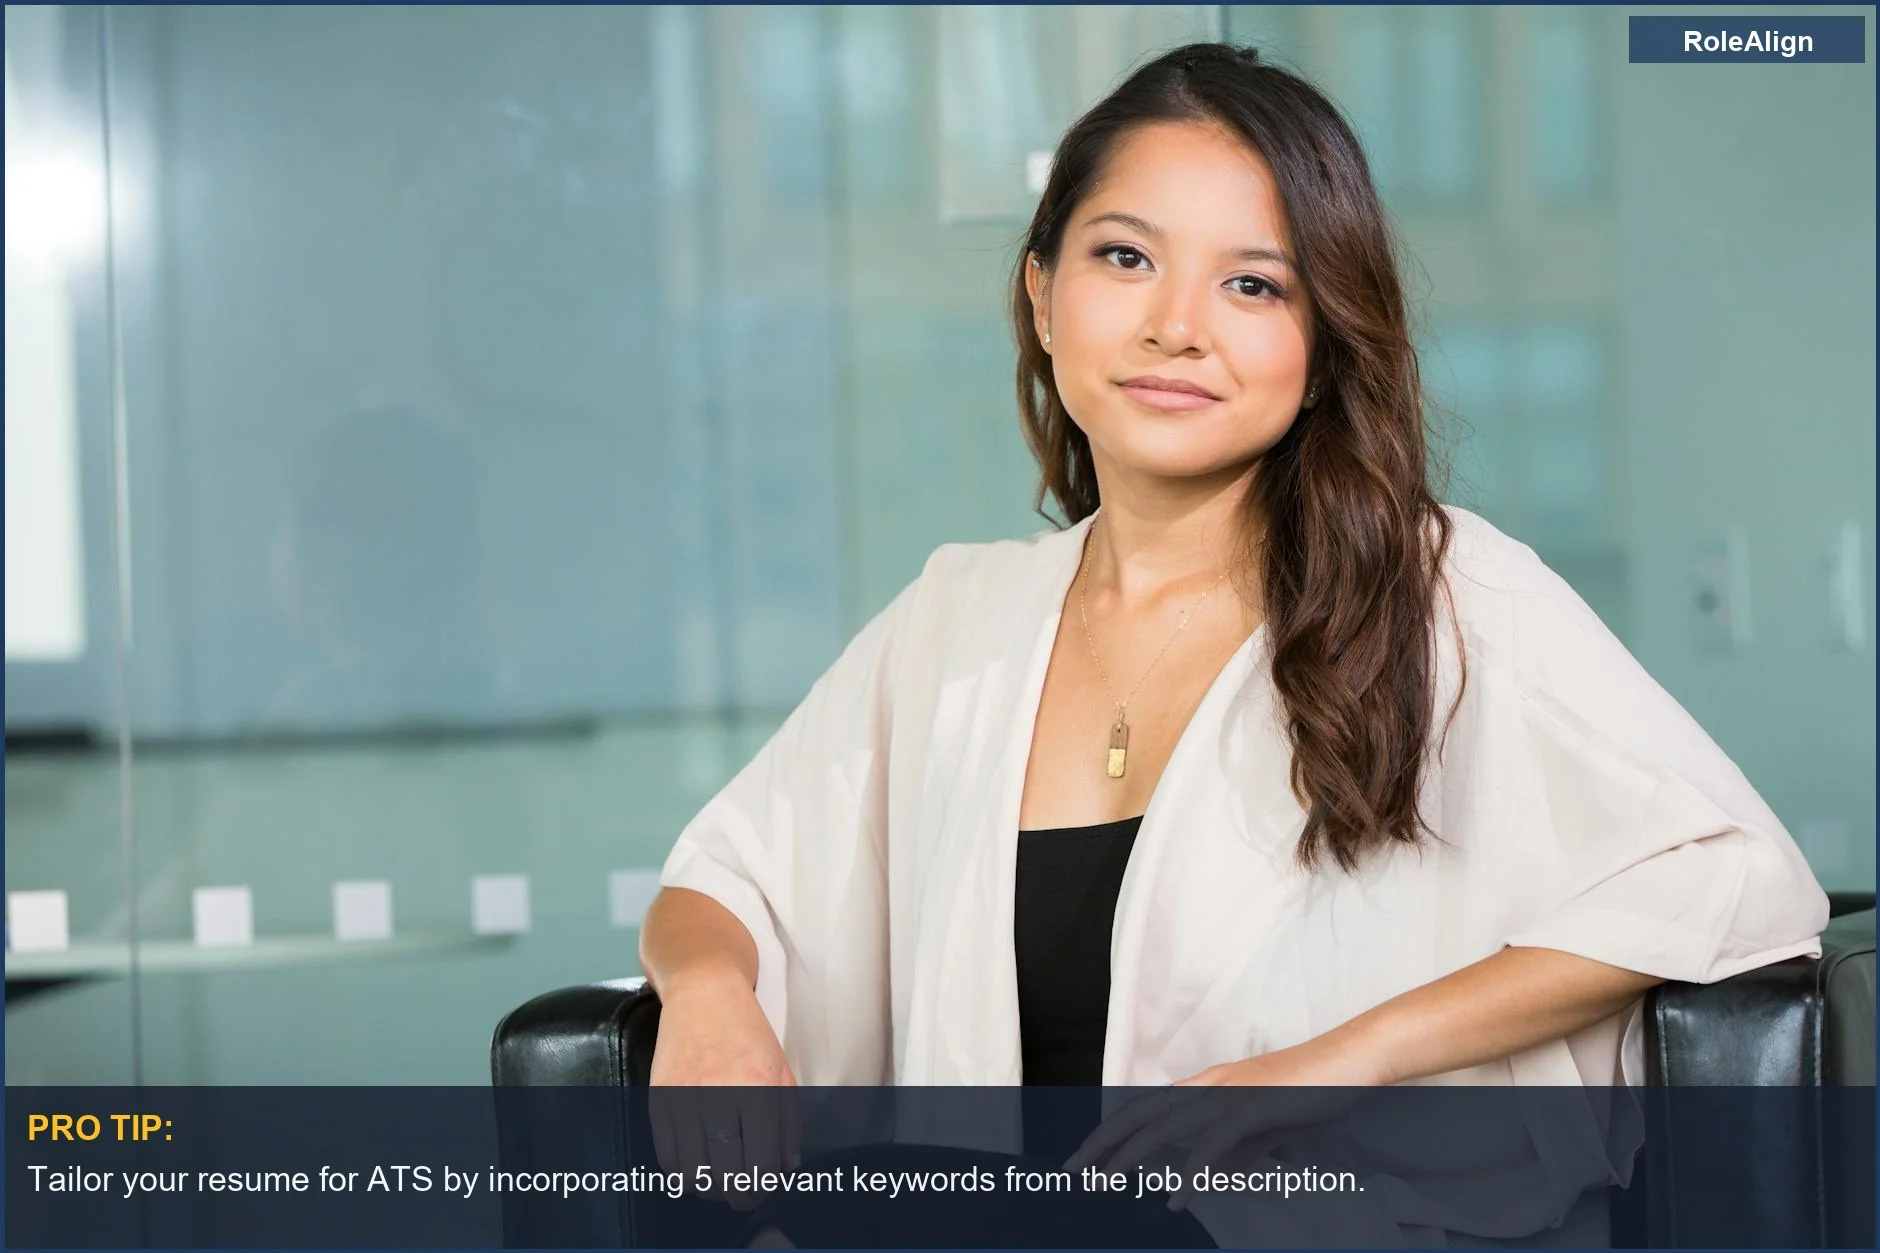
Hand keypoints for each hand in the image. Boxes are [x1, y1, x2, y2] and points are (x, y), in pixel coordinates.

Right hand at [648, 974, 800, 1210]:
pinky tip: (696, 1165)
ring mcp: (685, 1098)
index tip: (763, 1186)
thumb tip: (785, 1167)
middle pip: (727, 1176)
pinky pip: (667, 1157)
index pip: (761, 1163)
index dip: (764, 1186)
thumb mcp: (782, 1072)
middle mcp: (720, 1095)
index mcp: (759, 1088)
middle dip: (739, 1195)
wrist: (703, 991)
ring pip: (695, 1174)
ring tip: (720, 1180)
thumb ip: (788, 1123)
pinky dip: (682, 1173)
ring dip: (710, 1188)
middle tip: (743, 1192)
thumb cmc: (746, 1032)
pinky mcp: (659, 1098)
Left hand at [1065, 1040, 1382, 1210]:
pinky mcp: (1253, 1108)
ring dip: (1131, 1156)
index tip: (1089, 1158)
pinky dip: (1190, 1174)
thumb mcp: (1264, 1129)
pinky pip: (1212, 1145)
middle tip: (1075, 1169)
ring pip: (1165, 1126)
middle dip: (1104, 1141)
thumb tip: (1205, 1179)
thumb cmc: (1311, 1090)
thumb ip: (1233, 1153)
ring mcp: (1230, 1094)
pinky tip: (1176, 1198)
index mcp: (1209, 1088)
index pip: (1147, 1107)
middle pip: (1141, 1112)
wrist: (1354, 1061)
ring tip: (1108, 1182)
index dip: (1114, 1131)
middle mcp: (1210, 1086)